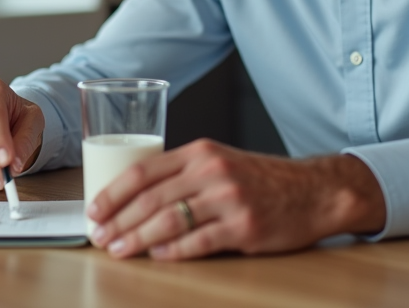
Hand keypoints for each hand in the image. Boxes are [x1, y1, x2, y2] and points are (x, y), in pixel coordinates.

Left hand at [87, 139, 385, 260]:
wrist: (314, 190)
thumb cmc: (262, 179)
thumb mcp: (221, 161)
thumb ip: (184, 174)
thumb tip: (136, 199)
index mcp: (201, 152)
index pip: (144, 170)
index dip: (114, 192)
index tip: (95, 210)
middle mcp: (212, 171)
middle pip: (151, 198)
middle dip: (119, 220)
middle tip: (99, 237)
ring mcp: (229, 199)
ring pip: (170, 220)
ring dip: (138, 239)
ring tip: (119, 250)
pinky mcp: (244, 226)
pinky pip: (199, 241)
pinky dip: (173, 251)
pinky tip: (158, 257)